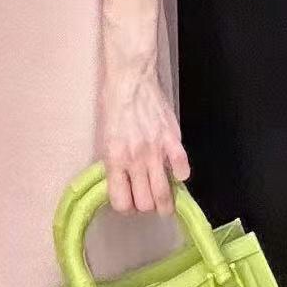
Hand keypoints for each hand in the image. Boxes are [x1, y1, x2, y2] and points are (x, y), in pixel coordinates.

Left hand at [99, 61, 190, 214]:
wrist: (131, 79)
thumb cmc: (114, 104)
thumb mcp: (104, 136)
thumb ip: (114, 161)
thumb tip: (121, 181)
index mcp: (115, 158)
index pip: (121, 201)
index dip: (125, 207)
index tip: (128, 203)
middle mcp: (135, 159)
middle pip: (144, 203)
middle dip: (145, 207)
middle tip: (146, 201)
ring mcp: (156, 151)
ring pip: (164, 194)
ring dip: (165, 203)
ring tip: (165, 204)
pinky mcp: (172, 140)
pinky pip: (182, 168)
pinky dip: (181, 175)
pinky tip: (177, 174)